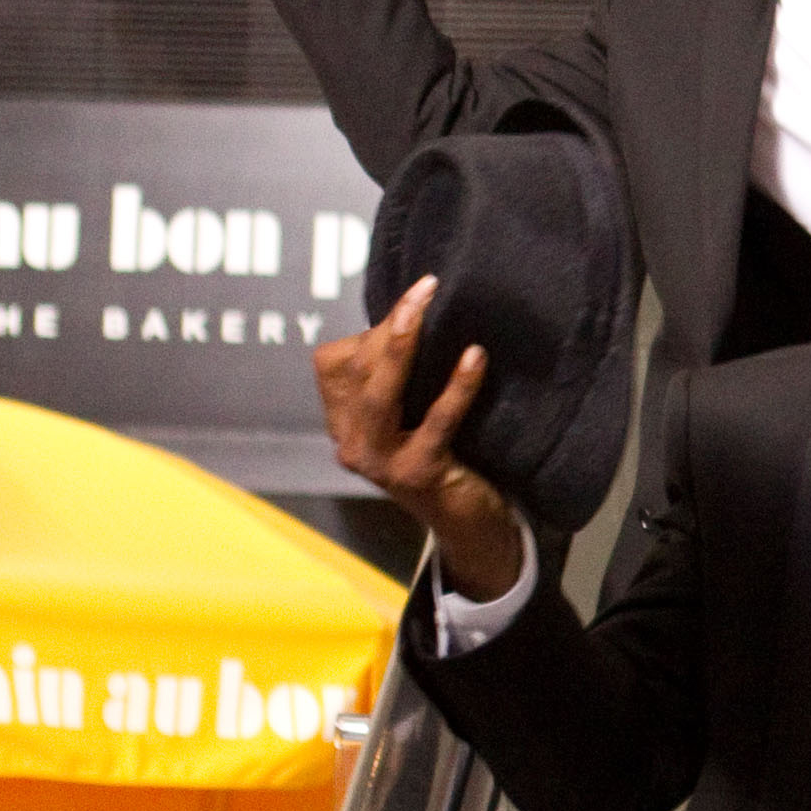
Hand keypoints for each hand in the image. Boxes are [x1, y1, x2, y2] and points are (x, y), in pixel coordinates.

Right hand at [312, 280, 526, 596]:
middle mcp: (351, 444)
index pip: (336, 365)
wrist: (468, 522)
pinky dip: (455, 387)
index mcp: (343, 424)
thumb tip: (412, 310)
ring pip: (379, 395)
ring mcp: (379, 463)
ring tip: (425, 305)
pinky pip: (435, 423)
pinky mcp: (417, 476)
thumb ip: (400, 376)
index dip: (372, 332)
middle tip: (424, 288)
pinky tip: (474, 357)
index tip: (411, 306)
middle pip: (356, 374)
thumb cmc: (445, 454)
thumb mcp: (409, 413)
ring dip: (402, 345)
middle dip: (388, 328)